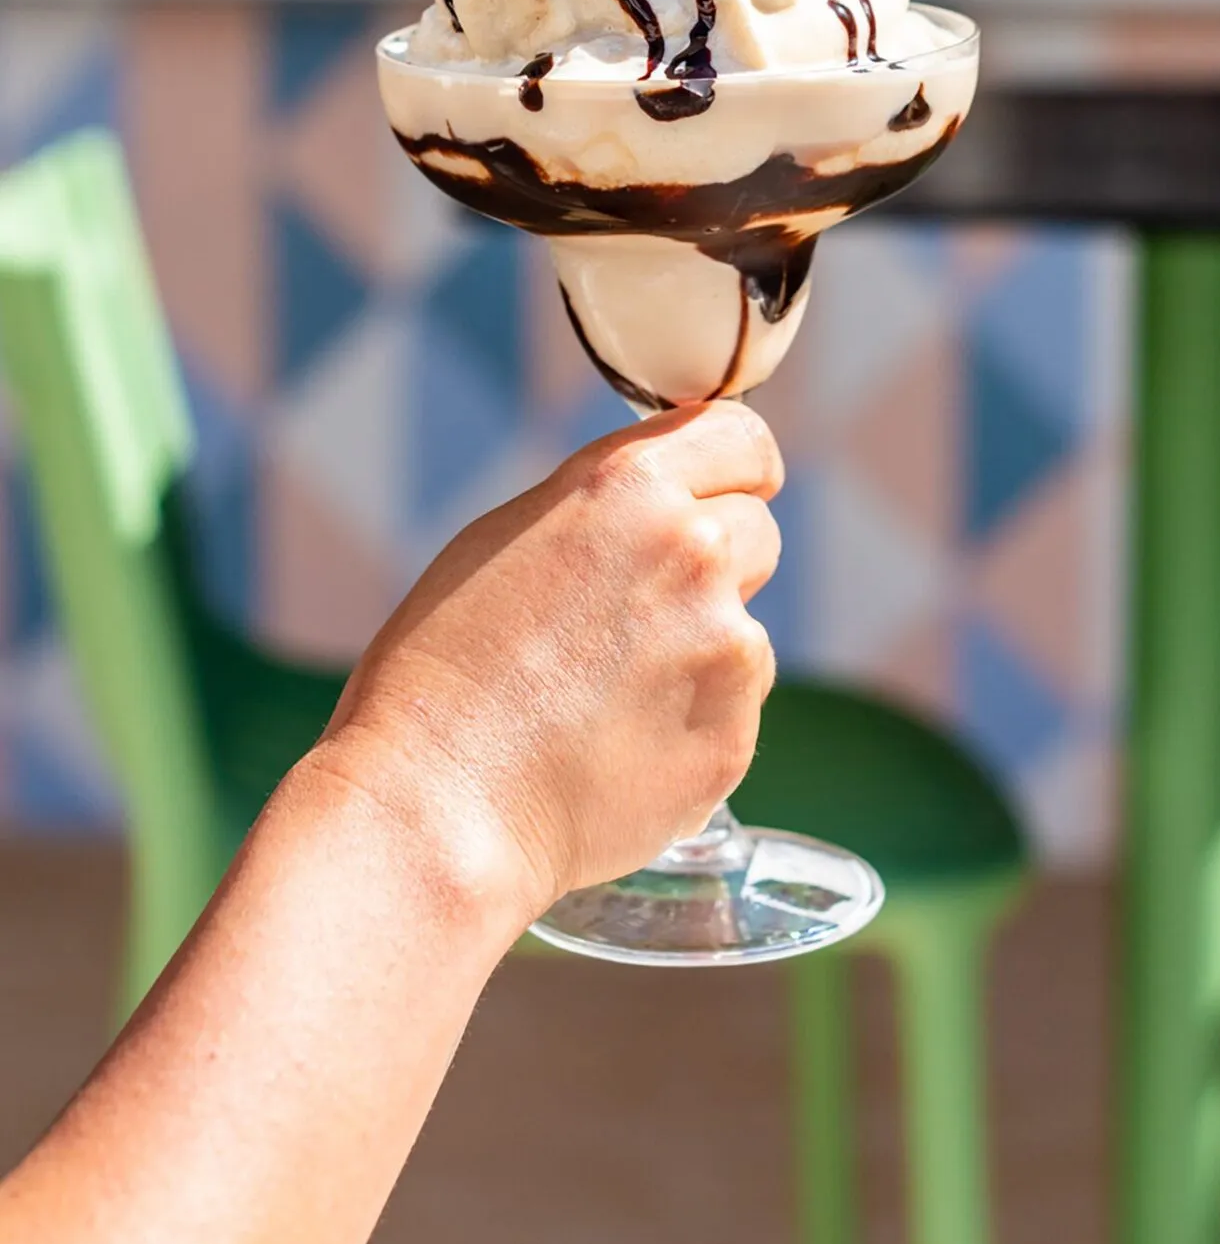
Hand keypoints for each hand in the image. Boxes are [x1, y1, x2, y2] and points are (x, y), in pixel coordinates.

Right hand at [310, 402, 783, 921]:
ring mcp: (724, 643)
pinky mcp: (735, 730)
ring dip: (703, 650)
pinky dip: (695, 723)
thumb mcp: (505, 540)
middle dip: (718, 563)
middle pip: (757, 531)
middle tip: (642, 614)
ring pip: (745, 629)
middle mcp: (691, 550)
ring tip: (608, 697)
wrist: (438, 807)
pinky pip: (735, 709)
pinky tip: (620, 746)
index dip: (738, 468)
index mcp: (628, 486)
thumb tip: (659, 503)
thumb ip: (601, 509)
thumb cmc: (442, 671)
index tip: (729, 491)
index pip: (743, 437)